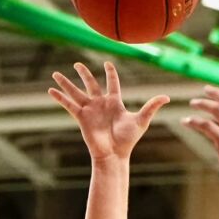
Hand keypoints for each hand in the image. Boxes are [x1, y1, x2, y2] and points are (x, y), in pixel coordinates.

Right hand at [47, 61, 168, 162]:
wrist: (114, 154)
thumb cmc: (128, 139)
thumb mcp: (142, 120)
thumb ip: (152, 106)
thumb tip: (167, 97)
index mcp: (115, 102)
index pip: (112, 83)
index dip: (110, 73)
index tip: (108, 63)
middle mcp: (100, 104)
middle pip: (90, 83)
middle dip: (84, 73)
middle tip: (77, 64)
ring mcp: (90, 110)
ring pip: (76, 92)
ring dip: (66, 82)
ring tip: (55, 73)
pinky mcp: (81, 117)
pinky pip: (68, 104)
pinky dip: (60, 97)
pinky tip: (50, 90)